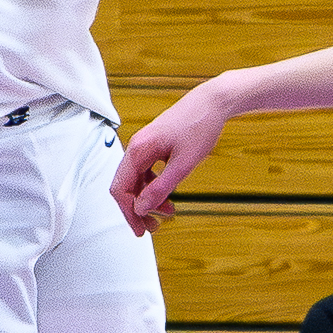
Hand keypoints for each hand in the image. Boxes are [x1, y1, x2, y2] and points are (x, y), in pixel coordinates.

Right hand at [108, 80, 234, 236]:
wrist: (212, 102)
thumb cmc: (199, 127)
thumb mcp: (183, 164)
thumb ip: (161, 187)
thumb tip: (141, 208)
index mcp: (138, 150)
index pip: (120, 189)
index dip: (128, 213)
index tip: (141, 230)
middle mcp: (137, 146)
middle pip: (126, 186)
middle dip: (138, 209)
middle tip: (154, 227)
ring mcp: (145, 145)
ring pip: (137, 180)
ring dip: (148, 198)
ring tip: (168, 212)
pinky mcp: (155, 145)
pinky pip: (147, 171)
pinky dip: (155, 186)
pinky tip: (169, 194)